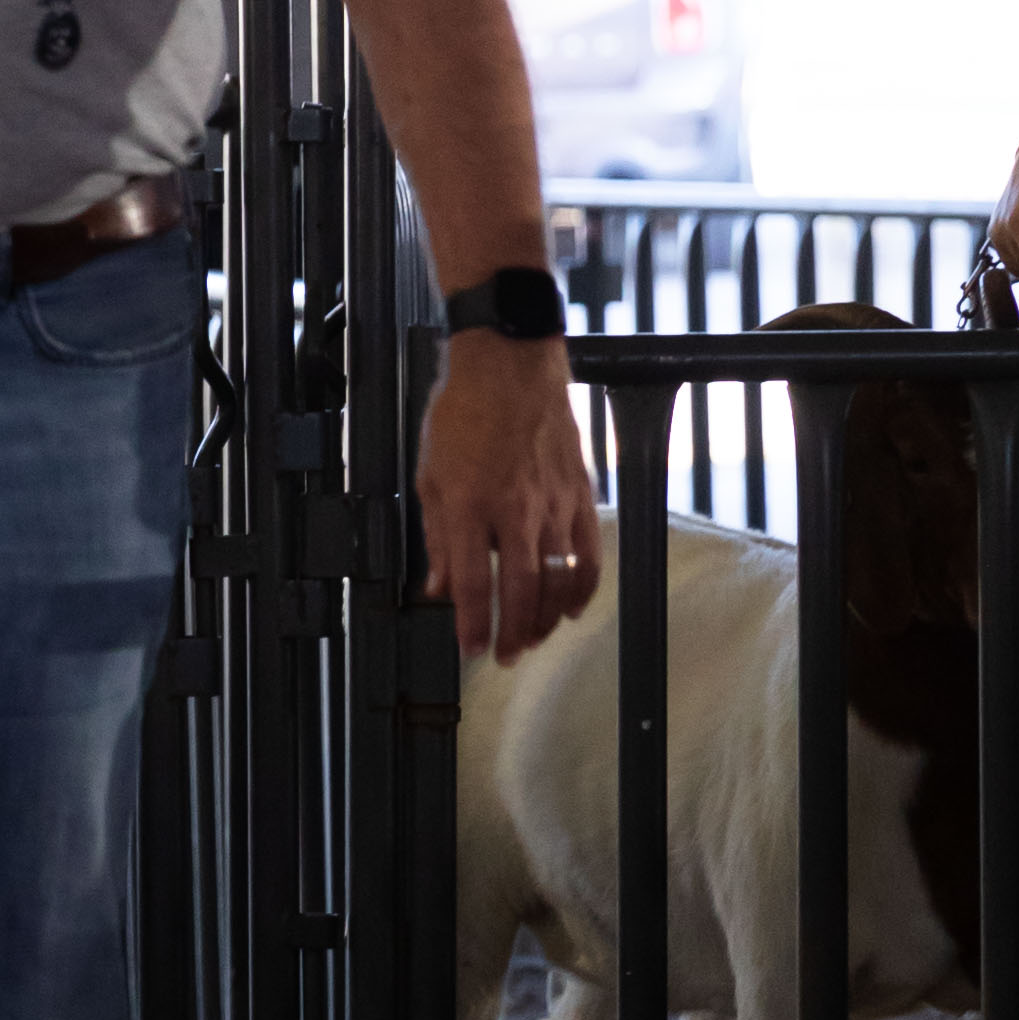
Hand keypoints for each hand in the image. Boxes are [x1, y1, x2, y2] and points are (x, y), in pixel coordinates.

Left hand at [421, 330, 601, 665]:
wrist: (510, 364)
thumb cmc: (464, 412)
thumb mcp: (429, 475)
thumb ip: (437, 537)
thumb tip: (436, 585)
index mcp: (470, 505)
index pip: (473, 582)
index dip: (472, 624)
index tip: (472, 650)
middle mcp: (515, 510)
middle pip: (523, 590)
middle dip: (515, 632)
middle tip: (507, 656)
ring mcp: (553, 503)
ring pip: (560, 577)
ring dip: (549, 617)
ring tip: (535, 637)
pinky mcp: (580, 492)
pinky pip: (589, 550)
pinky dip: (584, 585)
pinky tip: (574, 606)